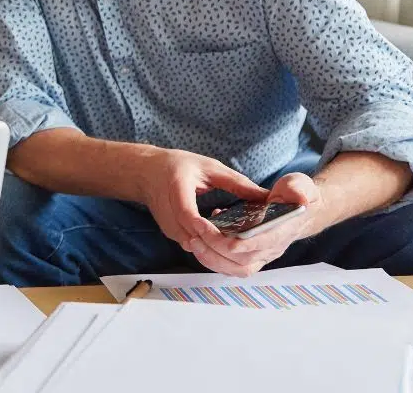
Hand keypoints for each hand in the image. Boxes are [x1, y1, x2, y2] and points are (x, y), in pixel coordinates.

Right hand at [138, 147, 268, 252]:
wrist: (146, 173)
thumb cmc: (178, 166)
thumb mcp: (209, 166)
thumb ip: (237, 183)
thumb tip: (266, 196)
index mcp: (176, 188)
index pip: (187, 215)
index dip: (206, 228)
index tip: (229, 233)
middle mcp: (167, 211)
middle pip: (191, 237)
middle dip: (218, 243)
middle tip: (243, 240)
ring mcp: (167, 225)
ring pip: (193, 246)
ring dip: (213, 245)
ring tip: (232, 235)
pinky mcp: (170, 234)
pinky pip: (191, 245)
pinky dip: (206, 244)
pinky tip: (219, 234)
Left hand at [191, 173, 322, 276]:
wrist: (300, 210)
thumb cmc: (297, 194)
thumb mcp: (300, 185)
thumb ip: (298, 190)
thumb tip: (300, 198)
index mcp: (284, 231)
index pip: (262, 244)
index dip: (240, 242)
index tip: (217, 233)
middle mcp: (273, 249)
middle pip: (242, 260)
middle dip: (216, 247)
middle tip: (196, 230)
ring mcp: (262, 256)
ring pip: (234, 268)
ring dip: (211, 258)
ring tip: (194, 239)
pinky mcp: (251, 258)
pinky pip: (230, 267)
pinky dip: (212, 257)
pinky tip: (202, 239)